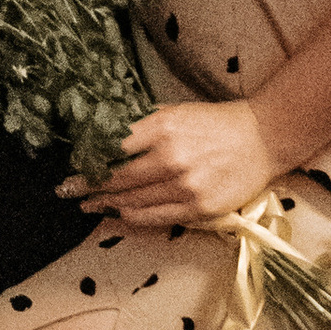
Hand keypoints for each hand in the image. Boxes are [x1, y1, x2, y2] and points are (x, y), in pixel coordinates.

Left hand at [67, 93, 284, 228]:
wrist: (263, 138)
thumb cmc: (215, 122)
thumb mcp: (174, 111)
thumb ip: (141, 124)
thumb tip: (103, 135)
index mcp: (162, 127)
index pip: (112, 148)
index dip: (88, 161)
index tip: (71, 166)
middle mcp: (171, 159)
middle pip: (117, 179)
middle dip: (87, 186)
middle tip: (67, 190)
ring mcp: (186, 187)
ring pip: (133, 201)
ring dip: (105, 204)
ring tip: (89, 204)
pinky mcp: (199, 209)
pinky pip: (155, 217)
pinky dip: (132, 217)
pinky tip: (117, 214)